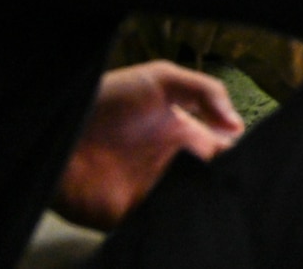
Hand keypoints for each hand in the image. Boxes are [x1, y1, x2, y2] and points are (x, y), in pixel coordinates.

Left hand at [53, 62, 242, 231]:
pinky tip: (175, 206)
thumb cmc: (108, 97)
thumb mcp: (161, 78)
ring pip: (188, 205)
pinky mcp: (126, 217)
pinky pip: (156, 223)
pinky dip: (169, 220)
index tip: (244, 157)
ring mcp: (151, 193)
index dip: (237, 156)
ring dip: (200, 202)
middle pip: (211, 183)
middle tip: (234, 181)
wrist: (58, 123)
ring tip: (207, 194)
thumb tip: (238, 127)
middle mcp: (173, 167)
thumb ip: (206, 92)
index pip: (224, 153)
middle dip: (225, 183)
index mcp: (186, 137)